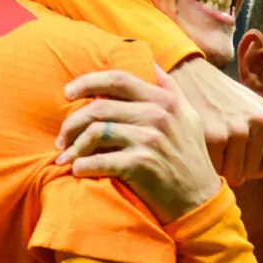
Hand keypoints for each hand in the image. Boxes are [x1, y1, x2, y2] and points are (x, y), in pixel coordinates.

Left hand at [56, 68, 221, 223]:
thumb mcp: (188, 116)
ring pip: (95, 132)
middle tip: (62, 137)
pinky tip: (78, 170)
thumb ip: (169, 88)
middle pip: (99, 107)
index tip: (68, 93)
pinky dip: (82, 166)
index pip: (118, 79)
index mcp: (165, 99)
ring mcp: (150, 139)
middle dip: (72, 122)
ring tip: (66, 157)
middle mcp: (158, 115)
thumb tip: (149, 62)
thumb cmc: (189, 158)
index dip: (87, 82)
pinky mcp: (141, 165)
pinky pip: (99, 160)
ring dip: (74, 146)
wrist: (199, 199)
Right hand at [169, 58, 262, 185]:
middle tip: (219, 148)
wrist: (184, 71)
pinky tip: (198, 142)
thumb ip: (259, 138)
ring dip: (219, 168)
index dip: (257, 168)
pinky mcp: (215, 136)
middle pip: (252, 172)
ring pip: (234, 176)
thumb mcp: (247, 107)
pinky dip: (204, 163)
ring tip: (208, 144)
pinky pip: (214, 170)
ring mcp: (238, 128)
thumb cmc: (215, 95)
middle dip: (235, 168)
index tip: (240, 158)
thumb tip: (249, 178)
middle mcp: (260, 121)